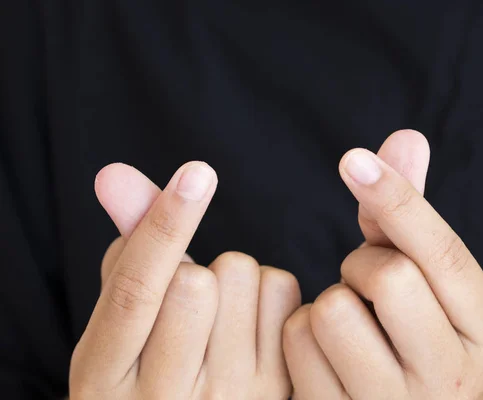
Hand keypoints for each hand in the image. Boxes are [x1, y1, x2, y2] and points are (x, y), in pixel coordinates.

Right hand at [70, 162, 299, 398]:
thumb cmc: (150, 361)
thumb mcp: (121, 319)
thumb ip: (124, 249)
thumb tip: (114, 173)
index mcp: (104, 378)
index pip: (135, 292)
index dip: (163, 227)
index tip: (195, 173)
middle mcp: (165, 399)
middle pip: (196, 281)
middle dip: (195, 269)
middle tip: (191, 301)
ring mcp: (227, 398)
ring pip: (244, 277)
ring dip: (233, 278)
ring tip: (221, 317)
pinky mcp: (275, 390)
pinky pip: (283, 293)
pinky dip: (268, 291)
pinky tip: (253, 326)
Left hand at [283, 131, 482, 398]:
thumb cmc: (409, 326)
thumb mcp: (424, 276)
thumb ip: (410, 211)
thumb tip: (406, 136)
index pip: (446, 256)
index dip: (400, 199)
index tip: (353, 157)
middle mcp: (447, 380)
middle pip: (390, 277)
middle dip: (364, 263)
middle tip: (366, 282)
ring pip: (333, 309)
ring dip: (333, 297)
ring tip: (351, 318)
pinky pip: (295, 338)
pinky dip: (301, 329)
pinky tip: (326, 348)